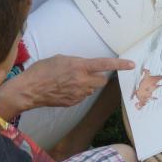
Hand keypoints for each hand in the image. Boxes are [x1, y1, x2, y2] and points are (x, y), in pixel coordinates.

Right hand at [16, 54, 134, 108]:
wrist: (30, 89)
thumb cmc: (42, 70)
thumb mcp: (60, 59)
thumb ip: (76, 63)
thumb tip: (84, 67)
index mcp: (79, 66)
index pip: (104, 64)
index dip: (119, 64)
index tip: (131, 64)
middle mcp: (82, 81)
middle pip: (102, 81)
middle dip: (98, 77)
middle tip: (85, 72)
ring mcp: (78, 94)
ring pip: (92, 89)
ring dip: (87, 84)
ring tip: (69, 80)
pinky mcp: (73, 103)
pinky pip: (82, 96)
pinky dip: (78, 91)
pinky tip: (65, 88)